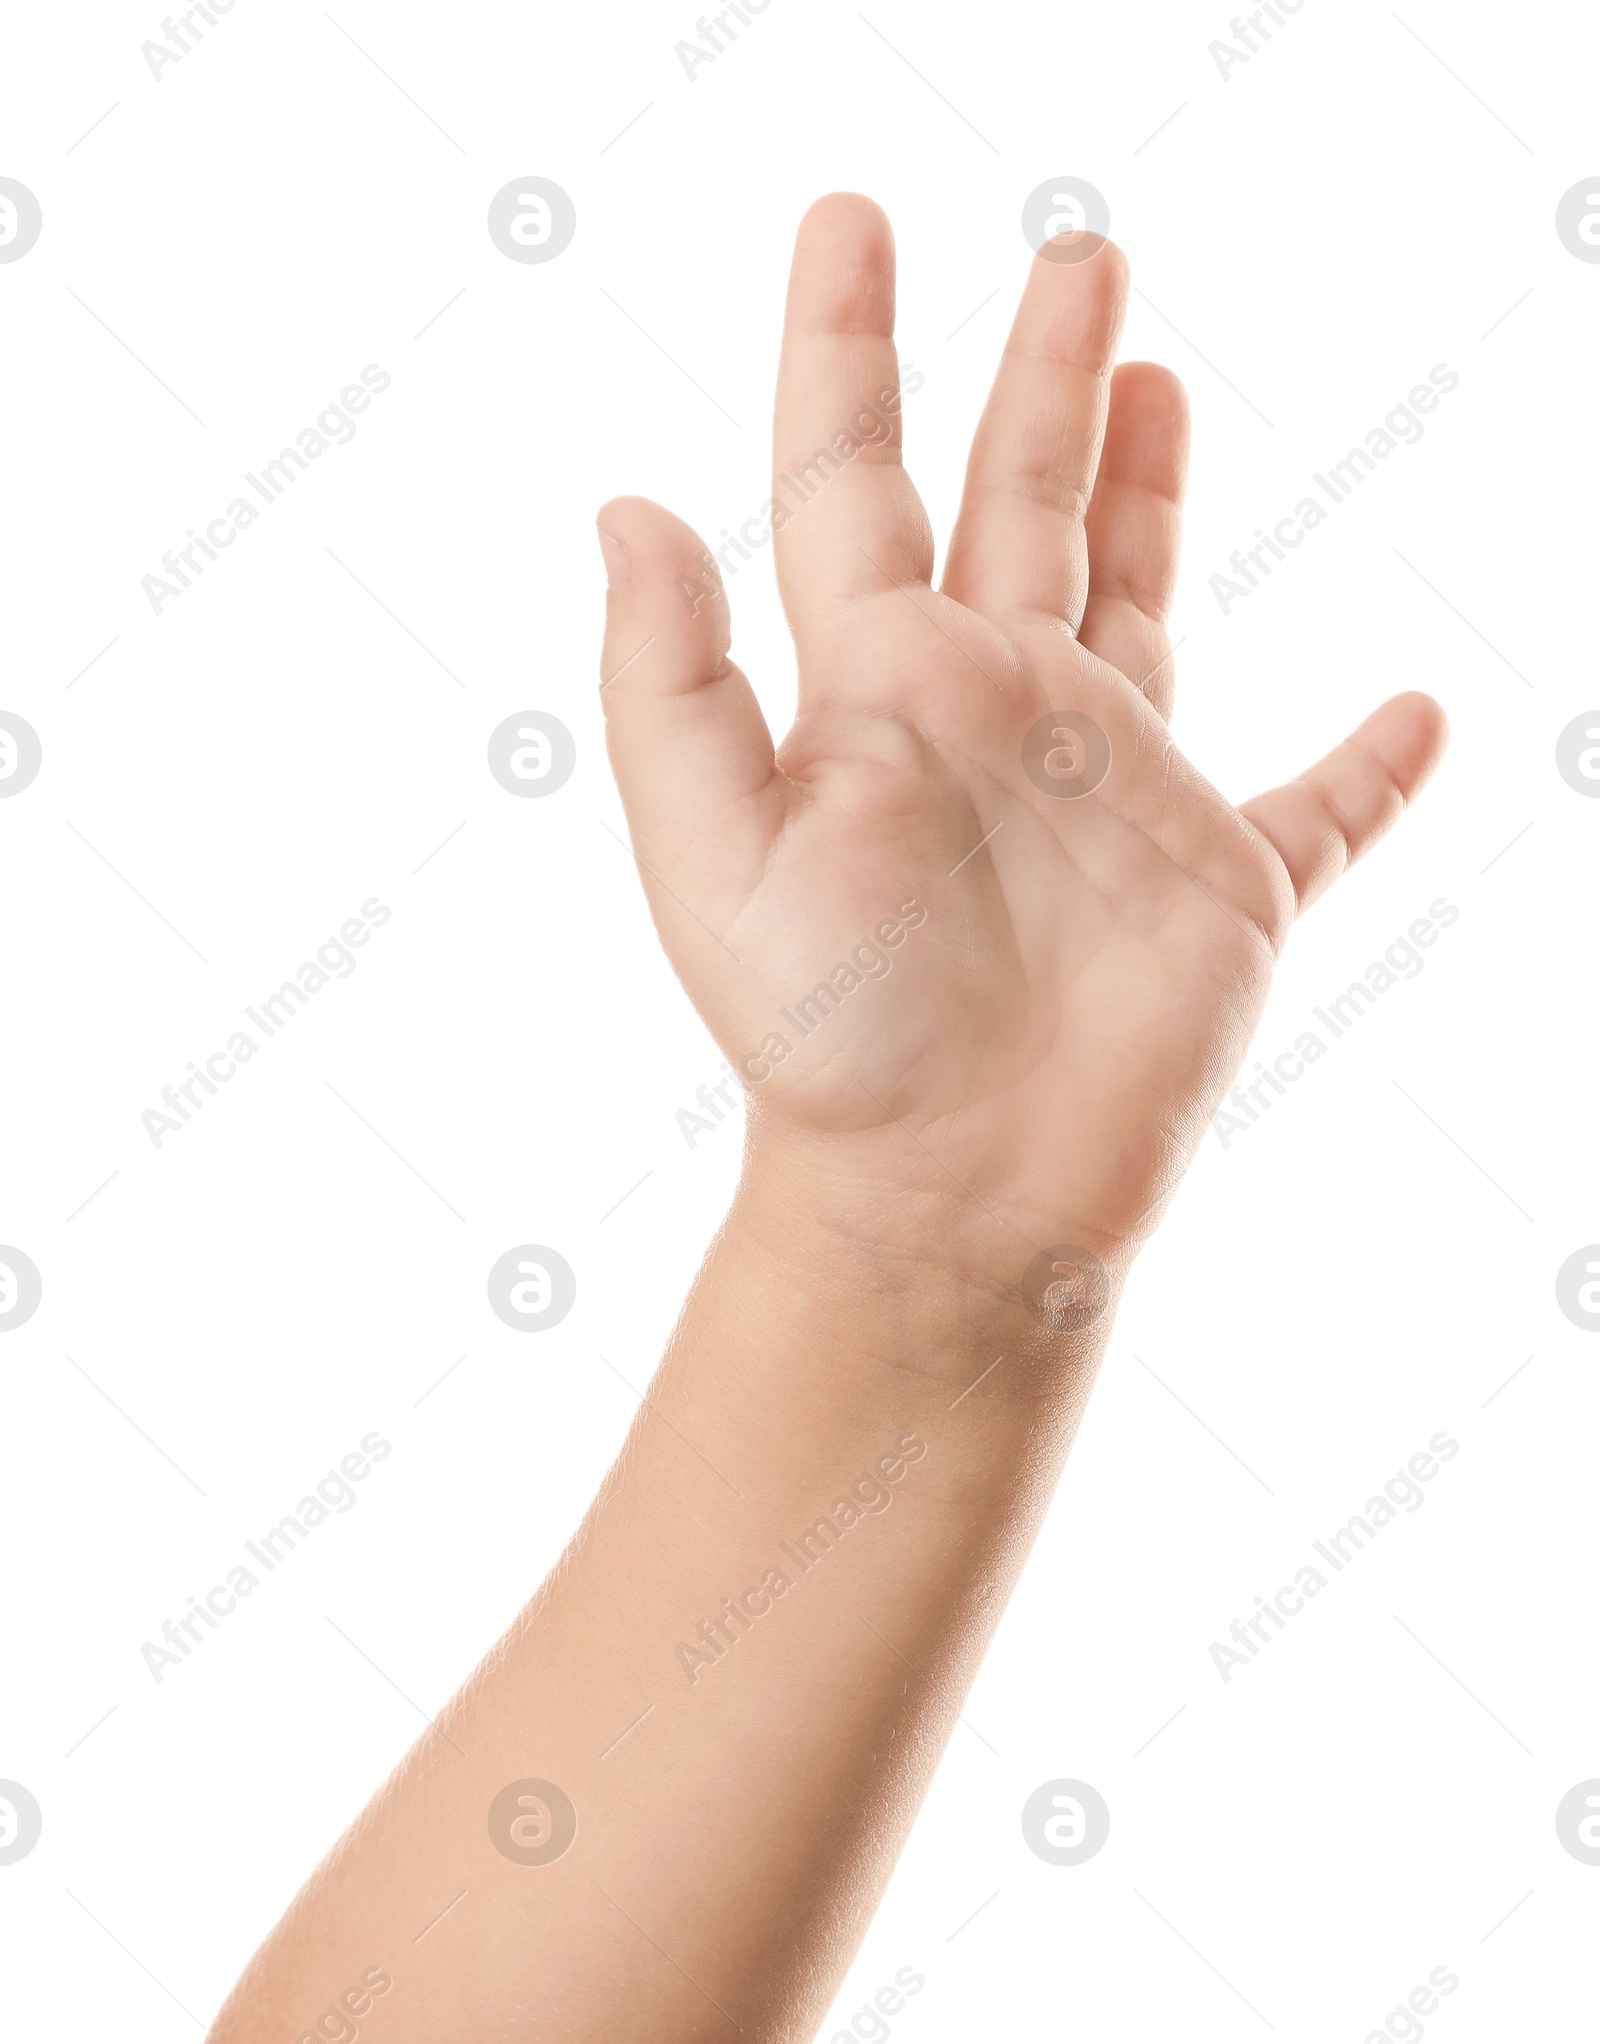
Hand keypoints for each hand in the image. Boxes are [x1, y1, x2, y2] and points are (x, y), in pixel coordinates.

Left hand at [595, 196, 1445, 1276]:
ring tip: (1162, 376)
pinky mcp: (1220, 887)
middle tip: (1079, 251)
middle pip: (1020, 501)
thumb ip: (671, 685)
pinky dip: (1368, 772)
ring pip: (1143, 604)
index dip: (845, 347)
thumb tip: (626, 506)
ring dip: (1156, 496)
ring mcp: (1113, 793)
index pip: (849, 478)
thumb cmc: (828, 1043)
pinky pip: (1318, 814)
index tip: (851, 220)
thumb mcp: (716, 856)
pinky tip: (1415, 719)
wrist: (946, 1195)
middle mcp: (995, 714)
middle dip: (1043, 375)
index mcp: (877, 690)